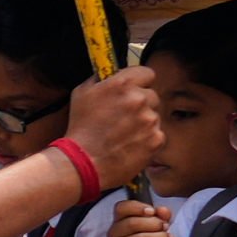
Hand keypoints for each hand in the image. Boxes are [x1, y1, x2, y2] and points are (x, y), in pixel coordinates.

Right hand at [62, 66, 163, 189]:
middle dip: (140, 105)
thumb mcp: (81, 94)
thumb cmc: (80, 130)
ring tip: (124, 134)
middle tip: (124, 117)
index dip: (139, 82)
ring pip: (154, 116)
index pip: (147, 73)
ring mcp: (149, 120)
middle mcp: (139, 99)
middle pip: (152, 96)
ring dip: (143, 123)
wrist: (83, 163)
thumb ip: (100, 79)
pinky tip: (129, 144)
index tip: (134, 90)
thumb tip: (110, 74)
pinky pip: (157, 134)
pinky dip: (146, 140)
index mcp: (122, 84)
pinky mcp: (156, 139)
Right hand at [107, 197, 174, 236]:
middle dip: (154, 223)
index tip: (153, 211)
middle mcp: (113, 234)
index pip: (121, 207)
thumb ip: (160, 217)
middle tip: (166, 227)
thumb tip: (163, 210)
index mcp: (118, 222)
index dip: (137, 207)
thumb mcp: (154, 229)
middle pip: (133, 223)